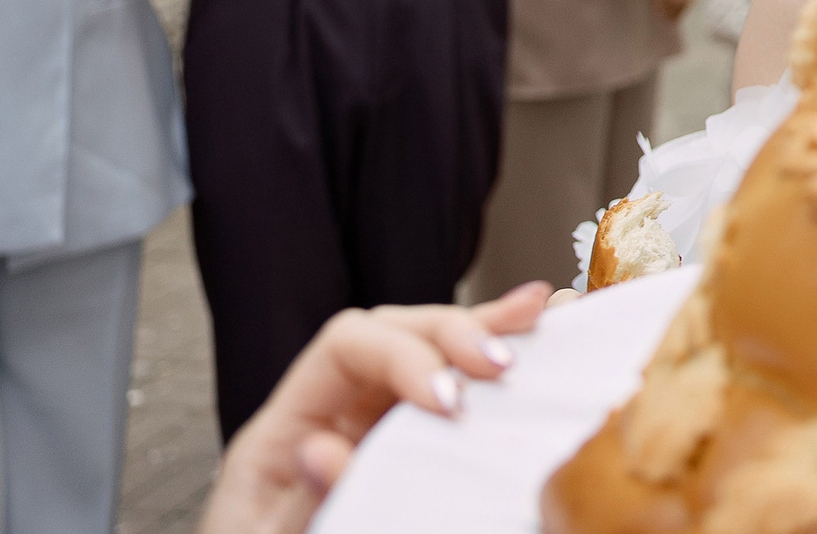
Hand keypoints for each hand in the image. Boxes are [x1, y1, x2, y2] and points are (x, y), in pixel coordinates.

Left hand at [199, 281, 546, 533]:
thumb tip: (321, 448)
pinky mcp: (400, 445)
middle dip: (453, 336)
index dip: (404, 356)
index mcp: (281, 430)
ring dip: (482, 330)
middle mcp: (327, 411)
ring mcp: (364, 424)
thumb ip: (299, 500)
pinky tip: (524, 334)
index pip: (344, 347)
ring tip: (534, 316)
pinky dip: (484, 355)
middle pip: (393, 331)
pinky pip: (443, 386)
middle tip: (501, 366)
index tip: (449, 401)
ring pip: (426, 347)